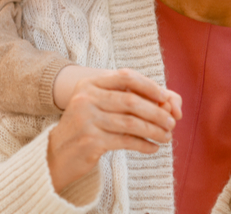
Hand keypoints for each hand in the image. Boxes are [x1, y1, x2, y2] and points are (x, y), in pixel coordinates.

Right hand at [47, 69, 180, 191]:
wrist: (57, 153)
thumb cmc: (87, 127)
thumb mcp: (101, 106)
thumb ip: (133, 99)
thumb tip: (173, 102)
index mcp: (90, 84)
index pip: (126, 76)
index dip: (150, 86)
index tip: (166, 98)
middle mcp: (86, 98)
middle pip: (131, 101)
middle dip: (157, 112)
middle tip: (172, 122)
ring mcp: (87, 120)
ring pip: (131, 122)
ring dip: (154, 130)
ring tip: (167, 137)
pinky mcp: (91, 141)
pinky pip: (126, 141)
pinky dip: (144, 145)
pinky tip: (153, 148)